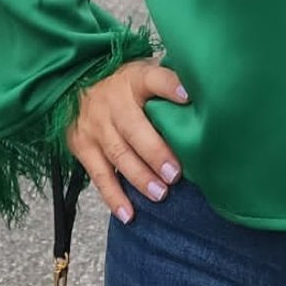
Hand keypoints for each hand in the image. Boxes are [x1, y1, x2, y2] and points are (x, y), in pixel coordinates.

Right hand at [66, 57, 190, 222]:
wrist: (77, 84)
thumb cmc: (125, 84)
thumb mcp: (146, 72)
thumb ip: (171, 81)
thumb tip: (208, 91)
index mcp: (135, 79)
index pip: (154, 79)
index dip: (170, 86)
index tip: (188, 96)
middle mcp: (113, 103)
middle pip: (135, 128)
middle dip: (156, 152)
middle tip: (175, 173)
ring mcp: (96, 127)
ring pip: (119, 155)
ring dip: (140, 177)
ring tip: (161, 194)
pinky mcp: (82, 147)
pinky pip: (100, 176)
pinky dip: (114, 197)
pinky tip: (129, 214)